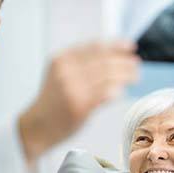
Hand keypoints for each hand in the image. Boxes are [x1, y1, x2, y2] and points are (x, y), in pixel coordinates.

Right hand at [19, 40, 139, 164]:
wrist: (37, 126)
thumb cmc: (51, 103)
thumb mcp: (60, 76)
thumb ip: (80, 67)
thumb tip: (111, 61)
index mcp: (62, 59)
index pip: (95, 47)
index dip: (116, 46)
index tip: (129, 47)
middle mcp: (67, 71)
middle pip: (104, 61)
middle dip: (125, 62)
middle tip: (136, 65)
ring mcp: (73, 88)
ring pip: (107, 76)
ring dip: (125, 75)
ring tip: (135, 76)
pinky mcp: (80, 106)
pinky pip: (105, 94)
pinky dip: (116, 91)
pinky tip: (121, 91)